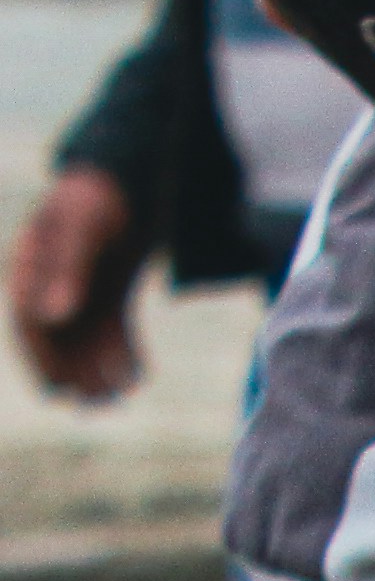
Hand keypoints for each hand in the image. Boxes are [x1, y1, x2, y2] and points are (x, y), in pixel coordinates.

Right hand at [11, 166, 147, 402]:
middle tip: (95, 403)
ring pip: (86, 339)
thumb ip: (67, 271)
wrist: (128, 178)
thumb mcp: (82, 229)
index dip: (41, 356)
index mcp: (30, 266)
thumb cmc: (97, 196)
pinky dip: (124, 353)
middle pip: (57, 337)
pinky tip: (139, 376)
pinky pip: (113, 331)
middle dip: (74, 371)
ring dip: (100, 369)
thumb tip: (50, 317)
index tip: (57, 389)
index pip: (28, 319)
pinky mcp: (109, 294)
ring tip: (118, 397)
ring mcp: (81, 290)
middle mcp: (52, 283)